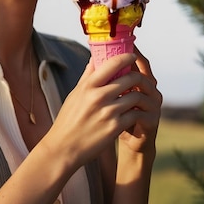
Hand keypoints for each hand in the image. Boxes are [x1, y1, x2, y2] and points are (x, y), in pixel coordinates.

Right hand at [46, 52, 159, 169]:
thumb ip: (87, 76)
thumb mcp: (75, 94)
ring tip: (139, 96)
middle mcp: (99, 97)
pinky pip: (134, 114)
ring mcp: (108, 112)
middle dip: (138, 76)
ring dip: (139, 95)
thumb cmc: (68, 120)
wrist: (64, 148)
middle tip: (140, 77)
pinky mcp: (115, 127)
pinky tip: (135, 112)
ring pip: (135, 96)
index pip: (112, 64)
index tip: (132, 55)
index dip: (126, 57)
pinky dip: (137, 112)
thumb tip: (95, 57)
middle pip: (129, 78)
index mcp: (88, 86)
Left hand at [118, 45, 161, 155]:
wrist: (130, 141)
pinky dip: (129, 111)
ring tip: (112, 88)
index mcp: (142, 80)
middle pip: (144, 74)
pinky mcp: (152, 121)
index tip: (120, 42)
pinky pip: (142, 113)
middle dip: (129, 69)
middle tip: (115, 63)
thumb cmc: (118, 115)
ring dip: (128, 89)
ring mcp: (153, 105)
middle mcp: (151, 90)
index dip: (131, 52)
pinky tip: (117, 110)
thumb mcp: (111, 95)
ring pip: (143, 92)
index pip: (139, 61)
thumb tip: (93, 57)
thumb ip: (107, 77)